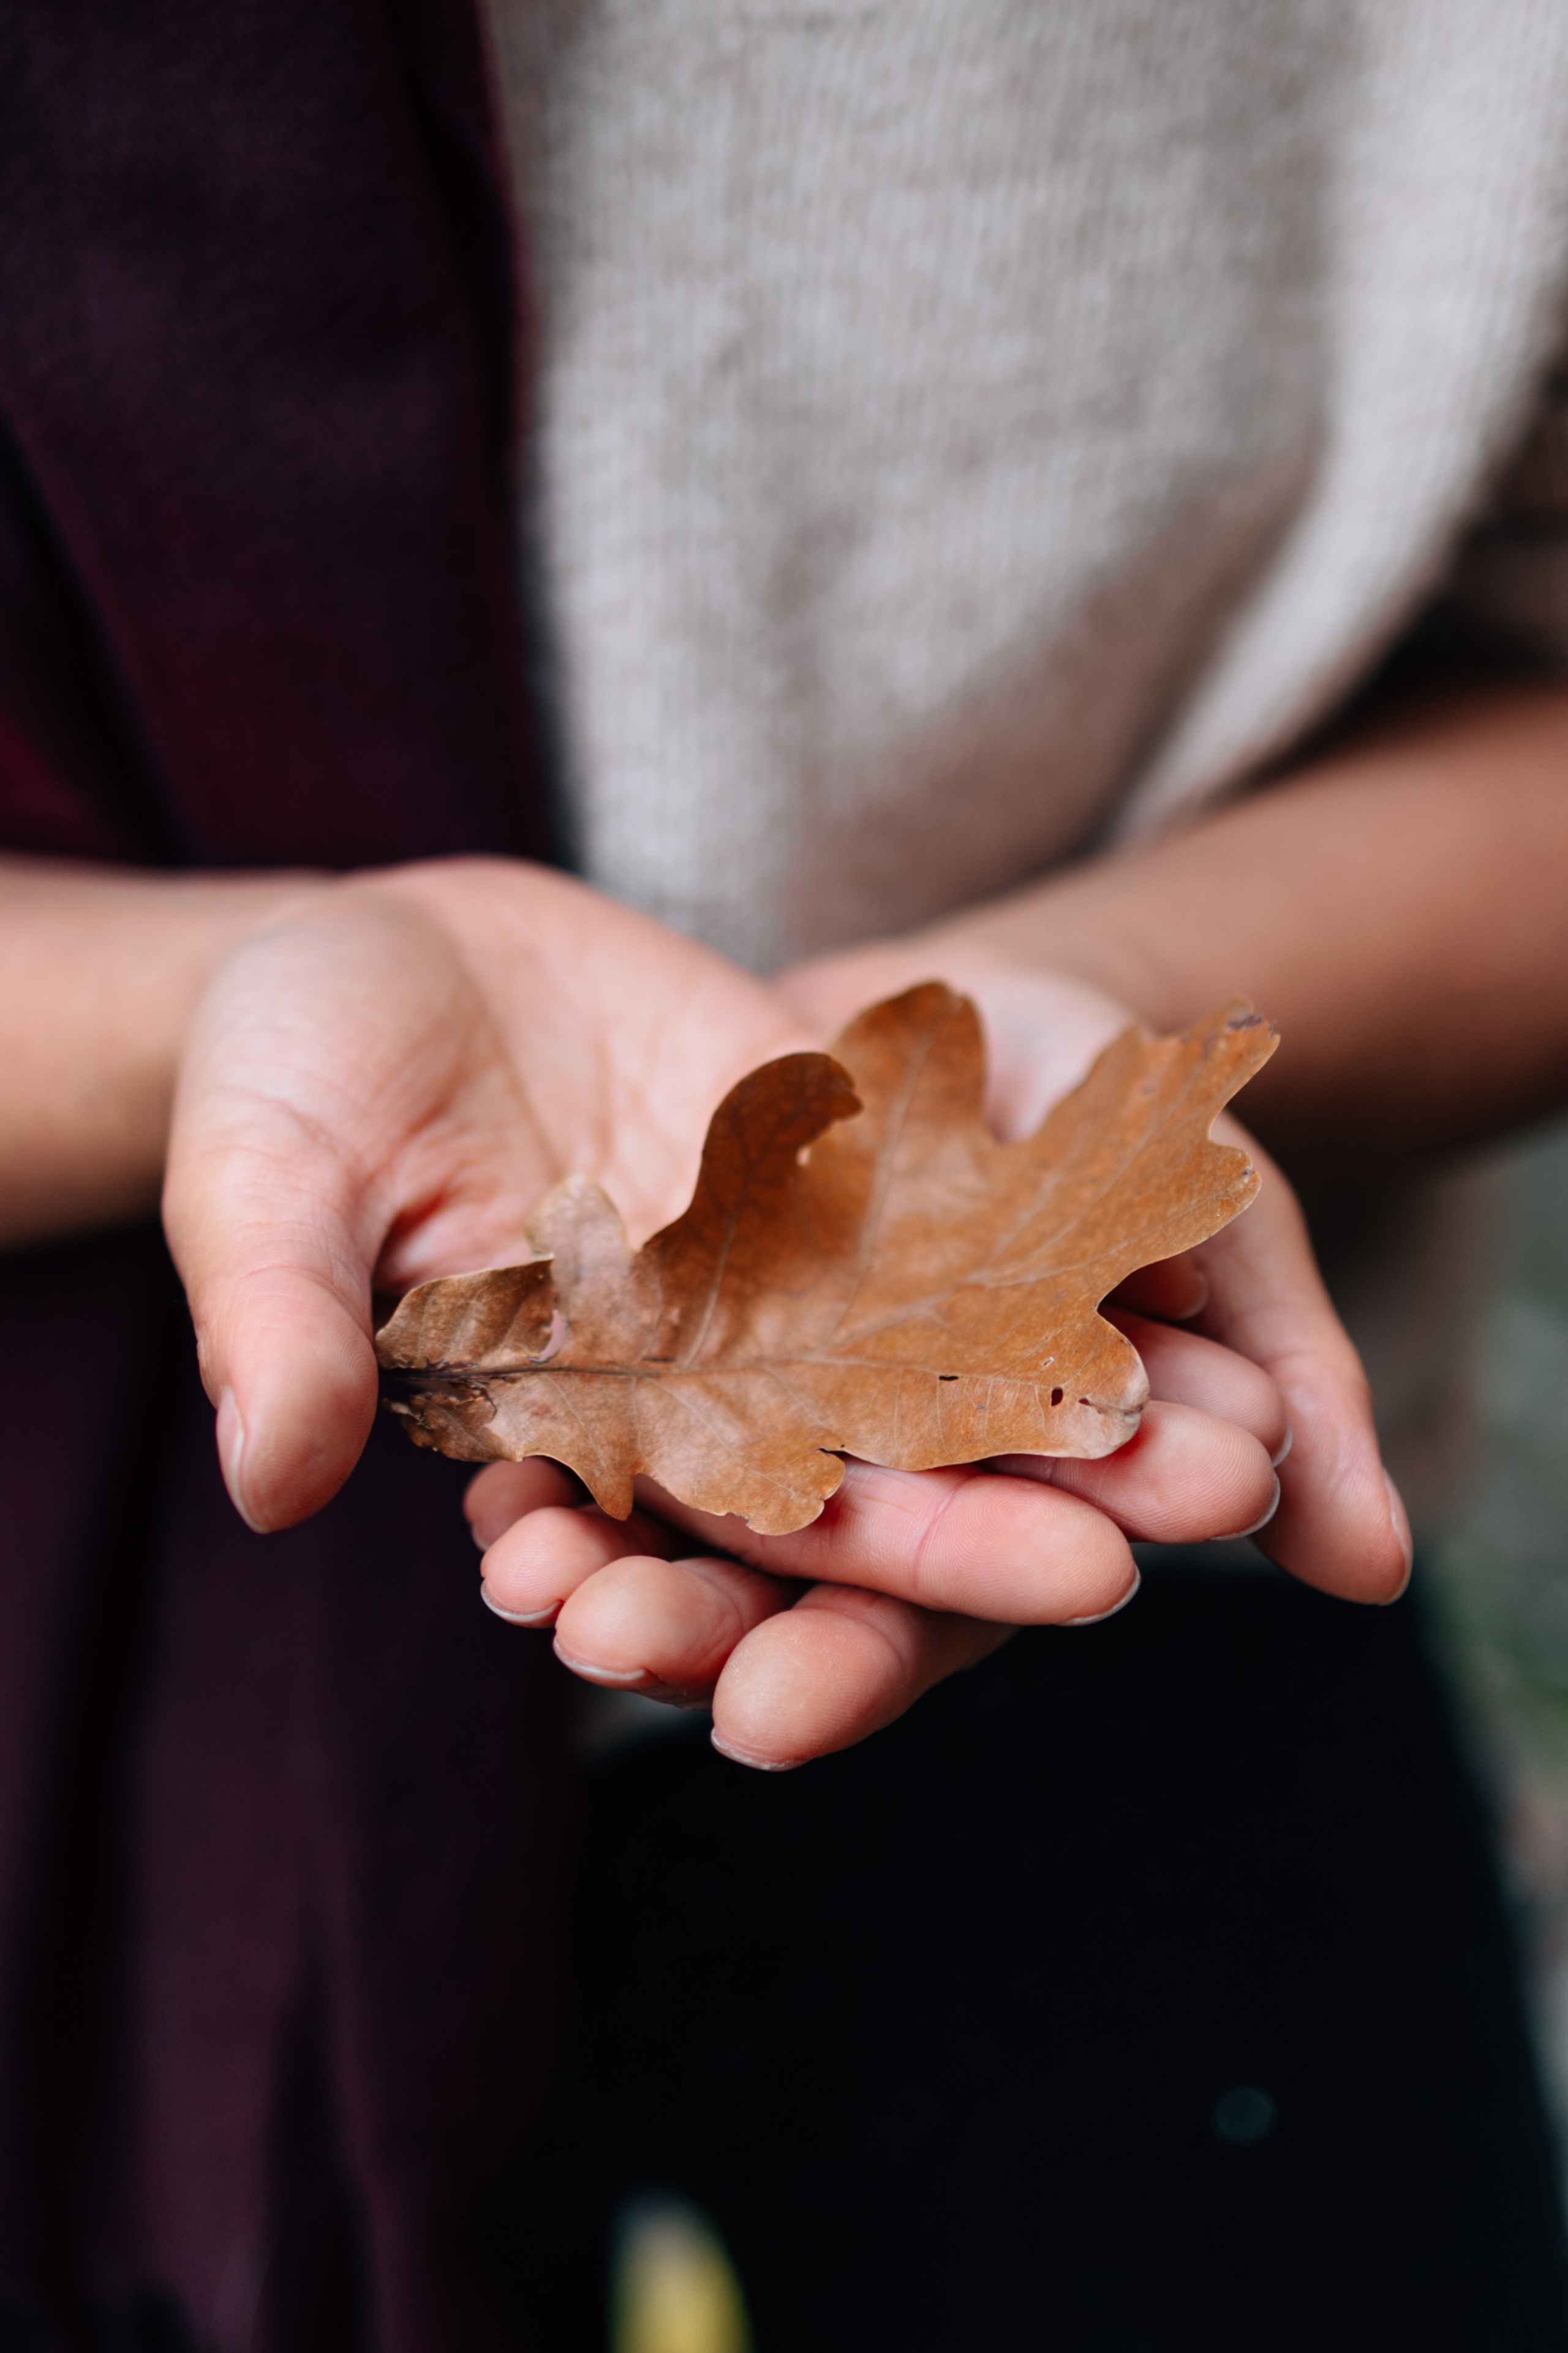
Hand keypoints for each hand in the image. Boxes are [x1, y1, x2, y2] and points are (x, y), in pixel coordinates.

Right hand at [166, 860, 1326, 1770]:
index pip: (685, 1540)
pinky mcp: (835, 1161)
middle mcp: (695, 1381)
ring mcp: (777, 1275)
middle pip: (861, 1476)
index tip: (910, 1641)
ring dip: (1082, 1406)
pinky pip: (962, 1206)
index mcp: (567, 1431)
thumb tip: (273, 1486)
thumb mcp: (260, 1175)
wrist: (379, 946)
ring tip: (1243, 1448)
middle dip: (1001, 1521)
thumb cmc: (283, 1066)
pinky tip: (1198, 1263)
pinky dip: (1072, 1236)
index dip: (787, 1593)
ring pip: (946, 1361)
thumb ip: (281, 1321)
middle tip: (1153, 1559)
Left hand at [464, 935, 1400, 1770]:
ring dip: (595, 1555)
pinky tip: (483, 1477)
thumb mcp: (1226, 1235)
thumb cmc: (1136, 1136)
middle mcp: (856, 1481)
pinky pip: (601, 1397)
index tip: (766, 1716)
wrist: (996, 1012)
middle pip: (766, 1584)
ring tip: (524, 1580)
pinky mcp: (677, 1326)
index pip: (922, 1613)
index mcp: (982, 1496)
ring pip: (669, 1510)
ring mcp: (757, 1408)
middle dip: (692, 1627)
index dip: (858, 1662)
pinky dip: (546, 1440)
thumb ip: (1291, 1386)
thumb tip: (1374, 1571)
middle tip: (606, 1652)